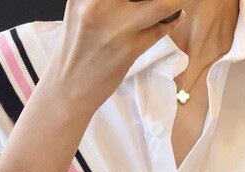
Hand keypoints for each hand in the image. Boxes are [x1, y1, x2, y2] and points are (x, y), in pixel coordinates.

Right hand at [53, 0, 195, 111]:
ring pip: (161, 4)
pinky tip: (175, 15)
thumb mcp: (80, 10)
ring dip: (173, 1)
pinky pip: (161, 27)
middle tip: (161, 0)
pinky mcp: (129, 48)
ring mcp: (116, 26)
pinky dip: (172, 19)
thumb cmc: (75, 50)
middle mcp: (98, 3)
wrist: (67, 90)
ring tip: (177, 1)